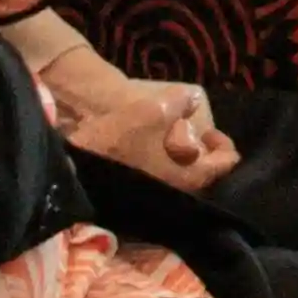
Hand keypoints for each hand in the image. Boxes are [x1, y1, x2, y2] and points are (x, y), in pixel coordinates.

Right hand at [31, 29, 235, 184]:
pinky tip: (151, 149)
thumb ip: (179, 104)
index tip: (211, 132)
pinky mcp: (135, 195)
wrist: (73, 162)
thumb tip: (193, 99)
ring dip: (182, 160)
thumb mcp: (152, 111)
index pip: (223, 165)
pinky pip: (160, 180)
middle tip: (195, 134)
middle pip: (202, 175)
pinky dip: (163, 166)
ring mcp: (154, 197)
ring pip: (180, 178)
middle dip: (202, 154)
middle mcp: (175, 193)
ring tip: (172, 138)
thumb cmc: (118, 138)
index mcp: (187, 177)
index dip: (224, 145)